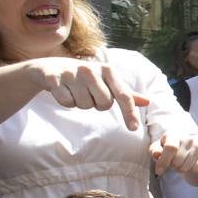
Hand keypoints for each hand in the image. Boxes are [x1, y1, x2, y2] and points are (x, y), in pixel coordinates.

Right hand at [26, 57, 149, 130]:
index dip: (130, 113)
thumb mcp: (106, 82)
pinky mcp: (54, 78)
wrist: (49, 68)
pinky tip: (62, 91)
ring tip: (75, 91)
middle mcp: (91, 69)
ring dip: (81, 104)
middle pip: (104, 104)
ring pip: (85, 105)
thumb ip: (126, 93)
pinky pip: (67, 102)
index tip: (134, 129)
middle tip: (89, 94)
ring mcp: (71, 72)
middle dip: (97, 105)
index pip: (124, 95)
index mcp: (108, 69)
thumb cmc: (84, 77)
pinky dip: (66, 102)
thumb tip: (148, 101)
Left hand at [151, 132, 197, 177]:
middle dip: (173, 167)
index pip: (170, 148)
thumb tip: (156, 154)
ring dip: (182, 169)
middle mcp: (186, 137)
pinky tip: (191, 163)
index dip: (163, 161)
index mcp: (172, 135)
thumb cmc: (172, 149)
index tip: (159, 172)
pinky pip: (195, 168)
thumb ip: (155, 151)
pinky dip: (191, 170)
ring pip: (185, 167)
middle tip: (174, 162)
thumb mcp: (160, 148)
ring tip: (182, 162)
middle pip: (176, 162)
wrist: (194, 148)